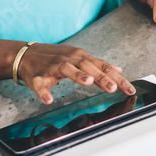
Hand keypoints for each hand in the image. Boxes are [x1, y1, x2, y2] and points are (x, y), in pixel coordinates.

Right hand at [15, 42, 134, 104]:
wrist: (25, 55)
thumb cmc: (55, 58)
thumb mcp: (79, 59)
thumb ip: (98, 65)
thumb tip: (118, 69)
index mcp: (81, 57)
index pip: (102, 66)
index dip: (117, 77)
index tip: (129, 88)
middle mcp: (69, 59)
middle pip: (88, 66)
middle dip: (102, 77)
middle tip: (113, 88)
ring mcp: (52, 66)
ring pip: (66, 69)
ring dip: (77, 75)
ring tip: (88, 82)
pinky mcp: (36, 76)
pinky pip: (39, 84)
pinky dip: (43, 91)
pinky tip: (48, 99)